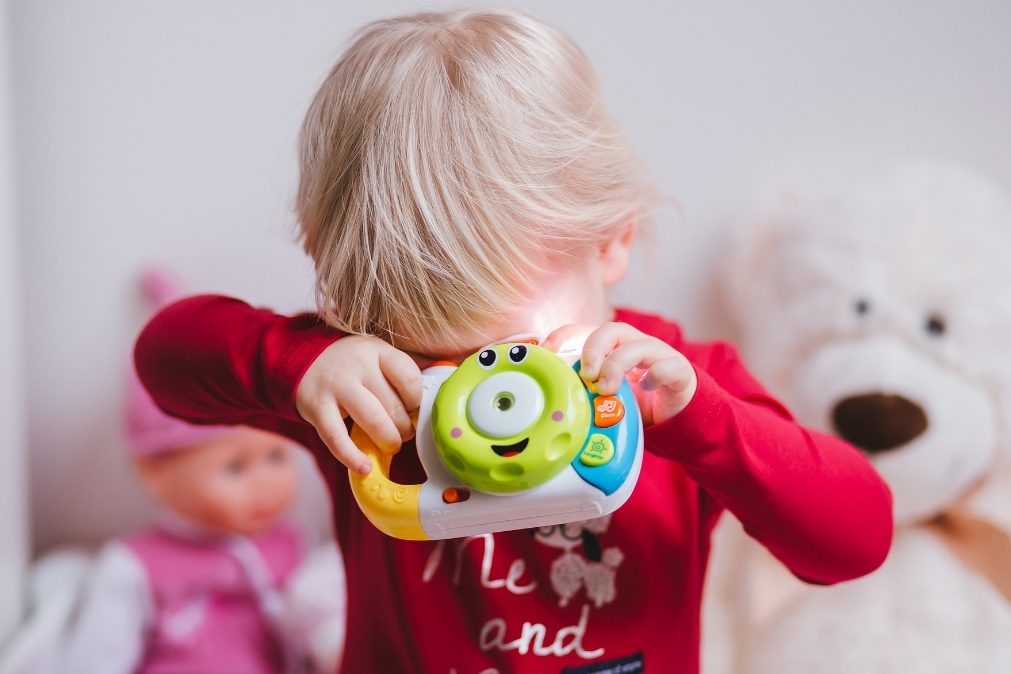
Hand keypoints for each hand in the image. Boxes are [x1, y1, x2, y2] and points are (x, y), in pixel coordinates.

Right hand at [295, 335, 423, 473]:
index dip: (417, 401)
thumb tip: (440, 388)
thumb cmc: (351, 364)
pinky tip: (364, 467)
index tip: (416, 410)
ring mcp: (336, 386)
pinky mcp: (317, 408)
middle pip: (392, 404)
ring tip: (391, 446)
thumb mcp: (377, 355)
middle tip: (405, 434)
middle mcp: (357, 366)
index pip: (409, 377)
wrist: (302, 359)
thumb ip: (402, 372)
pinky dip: (351, 456)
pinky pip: (336, 437)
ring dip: (388, 440)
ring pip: (372, 420)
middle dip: (405, 427)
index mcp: (377, 351)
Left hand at [542, 322, 697, 425]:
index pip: (587, 331)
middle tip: (586, 374)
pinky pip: (668, 366)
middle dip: (594, 349)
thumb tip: (555, 405)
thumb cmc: (638, 402)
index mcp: (613, 349)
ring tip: (607, 389)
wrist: (678, 414)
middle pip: (612, 330)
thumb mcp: (606, 399)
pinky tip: (646, 388)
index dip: (566, 335)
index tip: (548, 350)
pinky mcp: (679, 372)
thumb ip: (586, 395)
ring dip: (617, 366)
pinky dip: (655, 375)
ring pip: (638, 346)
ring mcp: (659, 356)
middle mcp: (635, 345)